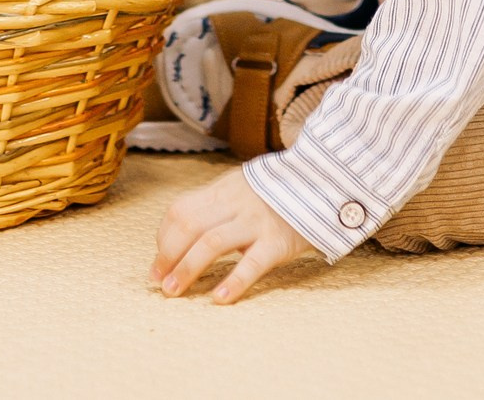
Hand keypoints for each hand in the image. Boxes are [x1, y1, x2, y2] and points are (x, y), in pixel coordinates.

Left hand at [151, 168, 316, 302]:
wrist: (324, 184)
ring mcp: (257, 221)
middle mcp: (236, 202)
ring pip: (212, 242)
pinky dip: (233, 281)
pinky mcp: (278, 241)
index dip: (163, 239)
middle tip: (159, 283)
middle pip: (189, 225)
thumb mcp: (242, 189)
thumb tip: (176, 238)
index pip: (180, 210)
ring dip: (187, 269)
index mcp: (224, 189)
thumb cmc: (276, 195)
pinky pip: (252, 262)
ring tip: (174, 292)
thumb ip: (215, 208)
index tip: (159, 265)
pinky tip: (219, 298)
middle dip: (168, 256)